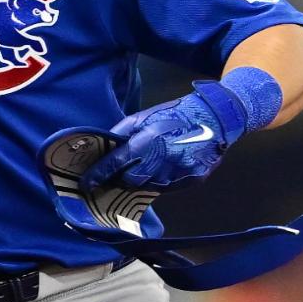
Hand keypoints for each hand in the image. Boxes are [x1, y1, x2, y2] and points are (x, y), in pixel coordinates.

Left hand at [78, 82, 244, 193]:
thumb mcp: (143, 117)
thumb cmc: (175, 114)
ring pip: (149, 186)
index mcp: (149, 141)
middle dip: (119, 179)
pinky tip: (157, 172)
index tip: (86, 183)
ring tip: (136, 173)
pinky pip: (168, 188)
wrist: (216, 118)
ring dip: (139, 182)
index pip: (116, 163)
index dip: (99, 174)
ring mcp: (181, 172)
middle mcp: (165, 160)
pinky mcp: (194, 179)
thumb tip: (104, 147)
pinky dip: (158, 182)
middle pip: (131, 180)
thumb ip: (121, 133)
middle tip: (111, 177)